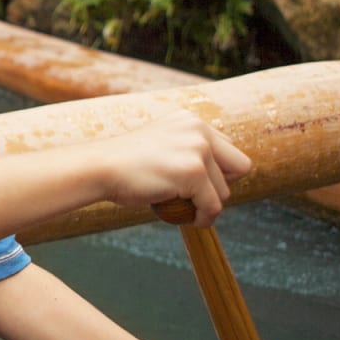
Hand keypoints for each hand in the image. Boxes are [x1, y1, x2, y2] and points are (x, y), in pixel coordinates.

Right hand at [97, 111, 251, 225]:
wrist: (100, 167)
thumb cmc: (125, 164)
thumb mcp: (162, 144)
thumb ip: (188, 150)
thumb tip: (216, 176)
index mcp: (191, 120)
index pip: (229, 150)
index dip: (218, 172)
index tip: (198, 185)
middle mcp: (198, 130)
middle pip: (240, 167)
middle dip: (221, 186)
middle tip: (196, 197)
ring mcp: (197, 150)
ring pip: (224, 192)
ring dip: (205, 204)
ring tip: (179, 205)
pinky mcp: (193, 172)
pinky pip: (212, 207)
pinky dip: (202, 218)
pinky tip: (187, 219)